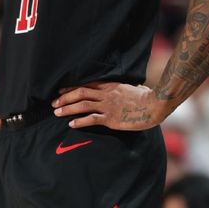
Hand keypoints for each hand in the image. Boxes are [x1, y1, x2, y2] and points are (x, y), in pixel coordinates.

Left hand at [51, 81, 166, 130]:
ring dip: (68, 108)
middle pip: (80, 93)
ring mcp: (108, 106)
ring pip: (83, 105)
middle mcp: (106, 94)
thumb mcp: (135, 87)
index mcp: (110, 85)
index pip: (87, 84)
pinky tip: (71, 124)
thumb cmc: (147, 96)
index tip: (61, 90)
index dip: (72, 88)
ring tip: (56, 112)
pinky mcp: (111, 118)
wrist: (154, 105)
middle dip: (65, 97)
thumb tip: (133, 86)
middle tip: (54, 102)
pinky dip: (80, 121)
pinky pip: (92, 119)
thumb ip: (128, 87)